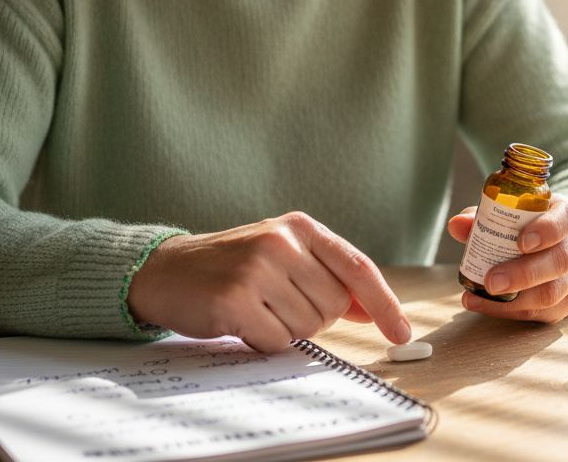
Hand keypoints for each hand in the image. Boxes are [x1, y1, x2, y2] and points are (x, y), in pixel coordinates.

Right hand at [127, 212, 410, 351]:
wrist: (165, 271)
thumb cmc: (230, 267)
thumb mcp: (283, 257)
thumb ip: (327, 277)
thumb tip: (372, 309)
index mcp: (300, 227)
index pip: (358, 268)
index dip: (384, 304)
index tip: (402, 333)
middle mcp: (282, 242)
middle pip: (335, 305)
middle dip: (313, 317)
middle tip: (277, 303)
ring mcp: (258, 268)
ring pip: (308, 327)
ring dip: (285, 329)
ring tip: (255, 308)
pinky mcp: (236, 299)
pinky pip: (276, 341)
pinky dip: (262, 340)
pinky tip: (240, 320)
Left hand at [448, 195, 567, 323]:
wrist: (553, 246)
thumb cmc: (526, 225)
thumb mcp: (510, 214)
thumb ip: (484, 217)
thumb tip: (456, 225)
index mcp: (566, 216)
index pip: (567, 219)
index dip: (547, 231)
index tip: (521, 242)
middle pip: (559, 262)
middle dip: (524, 274)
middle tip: (491, 281)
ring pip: (552, 293)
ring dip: (513, 300)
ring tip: (480, 296)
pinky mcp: (567, 302)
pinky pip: (541, 313)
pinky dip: (509, 312)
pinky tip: (484, 305)